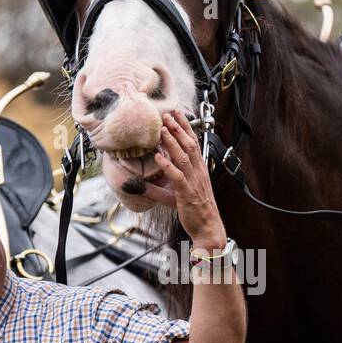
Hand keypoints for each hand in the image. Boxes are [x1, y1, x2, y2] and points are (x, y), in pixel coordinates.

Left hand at [148, 111, 226, 248]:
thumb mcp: (172, 196)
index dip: (185, 127)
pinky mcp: (187, 193)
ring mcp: (193, 182)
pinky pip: (177, 176)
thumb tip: (133, 183)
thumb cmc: (194, 211)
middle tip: (168, 114)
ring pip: (183, 157)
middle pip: (189, 145)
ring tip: (162, 129)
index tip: (177, 114)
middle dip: (178, 128)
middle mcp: (197, 173)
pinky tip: (158, 157)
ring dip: (172, 142)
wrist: (207, 228)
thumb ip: (153, 187)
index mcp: (198, 170)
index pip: (193, 143)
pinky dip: (167, 166)